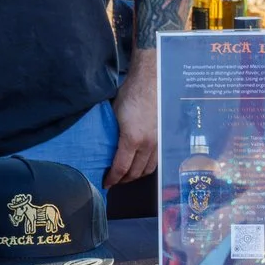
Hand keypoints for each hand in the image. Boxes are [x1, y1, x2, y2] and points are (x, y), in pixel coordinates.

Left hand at [107, 50, 158, 186]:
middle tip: (113, 181)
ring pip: (147, 169)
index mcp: (132, 139)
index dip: (112, 179)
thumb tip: (101, 148)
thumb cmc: (129, 95)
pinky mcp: (163, 138)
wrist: (150, 81)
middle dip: (123, 180)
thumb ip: (110, 135)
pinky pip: (155, 160)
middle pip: (135, 172)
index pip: (121, 168)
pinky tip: (138, 165)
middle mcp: (148, 144)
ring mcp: (158, 142)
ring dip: (135, 175)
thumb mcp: (113, 116)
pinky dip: (146, 167)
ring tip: (125, 176)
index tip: (105, 183)